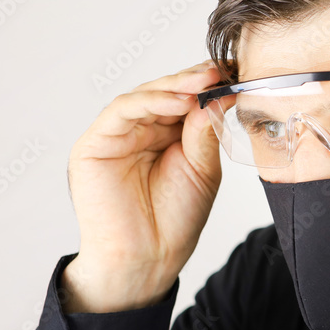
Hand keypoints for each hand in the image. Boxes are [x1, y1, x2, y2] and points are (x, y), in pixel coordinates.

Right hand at [63, 60, 222, 312]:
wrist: (150, 258)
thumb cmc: (175, 219)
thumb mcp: (203, 169)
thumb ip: (206, 133)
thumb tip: (219, 96)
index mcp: (166, 136)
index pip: (185, 99)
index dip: (208, 85)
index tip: (235, 74)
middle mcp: (139, 130)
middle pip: (165, 92)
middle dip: (193, 80)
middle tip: (219, 71)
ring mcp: (116, 135)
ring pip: (144, 95)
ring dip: (175, 86)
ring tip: (203, 83)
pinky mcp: (94, 144)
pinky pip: (122, 111)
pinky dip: (151, 101)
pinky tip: (179, 101)